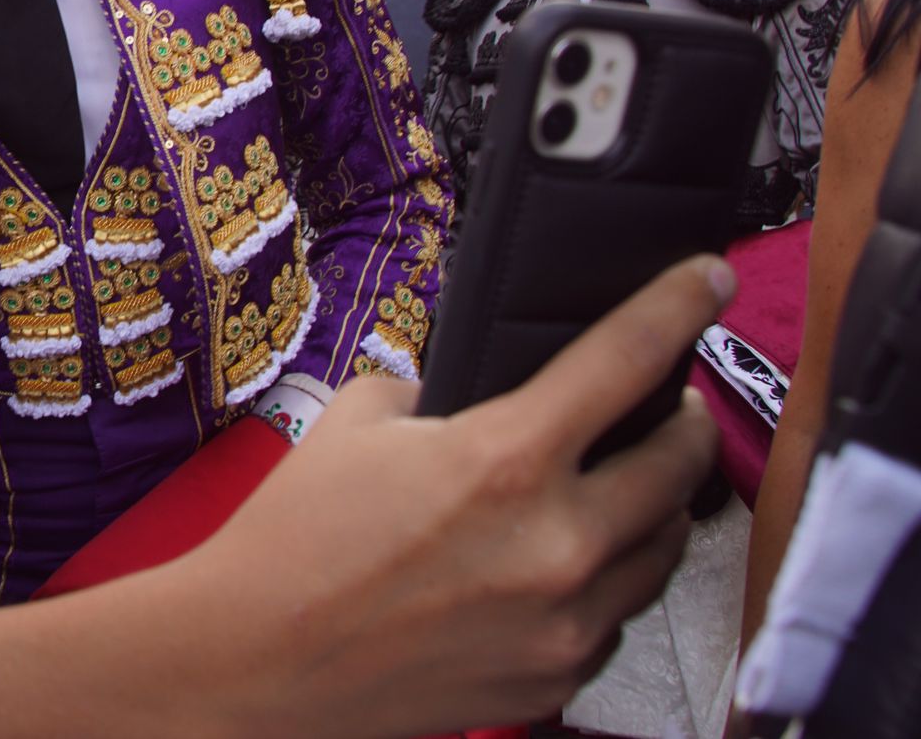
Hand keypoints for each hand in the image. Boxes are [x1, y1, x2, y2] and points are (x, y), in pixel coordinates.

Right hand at [188, 254, 730, 737]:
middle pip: (681, 464)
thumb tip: (461, 397)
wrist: (257, 659)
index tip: (706, 280)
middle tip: (669, 406)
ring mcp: (566, 622)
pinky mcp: (555, 682)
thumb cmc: (295, 538)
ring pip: (664, 549)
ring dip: (655, 508)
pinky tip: (566, 569)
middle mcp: (557, 542)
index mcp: (507, 458)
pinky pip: (618, 620)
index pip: (627, 359)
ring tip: (626, 487)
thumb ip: (428, 393)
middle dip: (684, 423)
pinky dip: (606, 585)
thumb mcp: (355, 423)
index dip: (678, 306)